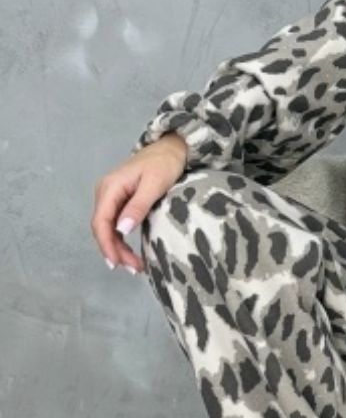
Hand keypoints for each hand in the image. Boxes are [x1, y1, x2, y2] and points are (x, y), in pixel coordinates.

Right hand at [91, 134, 188, 273]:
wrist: (171, 148)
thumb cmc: (165, 163)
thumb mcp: (155, 184)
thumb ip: (138, 206)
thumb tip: (121, 229)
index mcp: (110, 187)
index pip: (101, 221)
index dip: (106, 244)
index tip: (116, 263)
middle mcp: (106, 192)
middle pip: (102, 227)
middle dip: (114, 250)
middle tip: (132, 269)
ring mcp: (111, 196)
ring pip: (108, 227)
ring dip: (118, 247)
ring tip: (134, 266)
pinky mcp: (120, 200)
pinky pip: (115, 223)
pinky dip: (121, 239)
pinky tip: (130, 252)